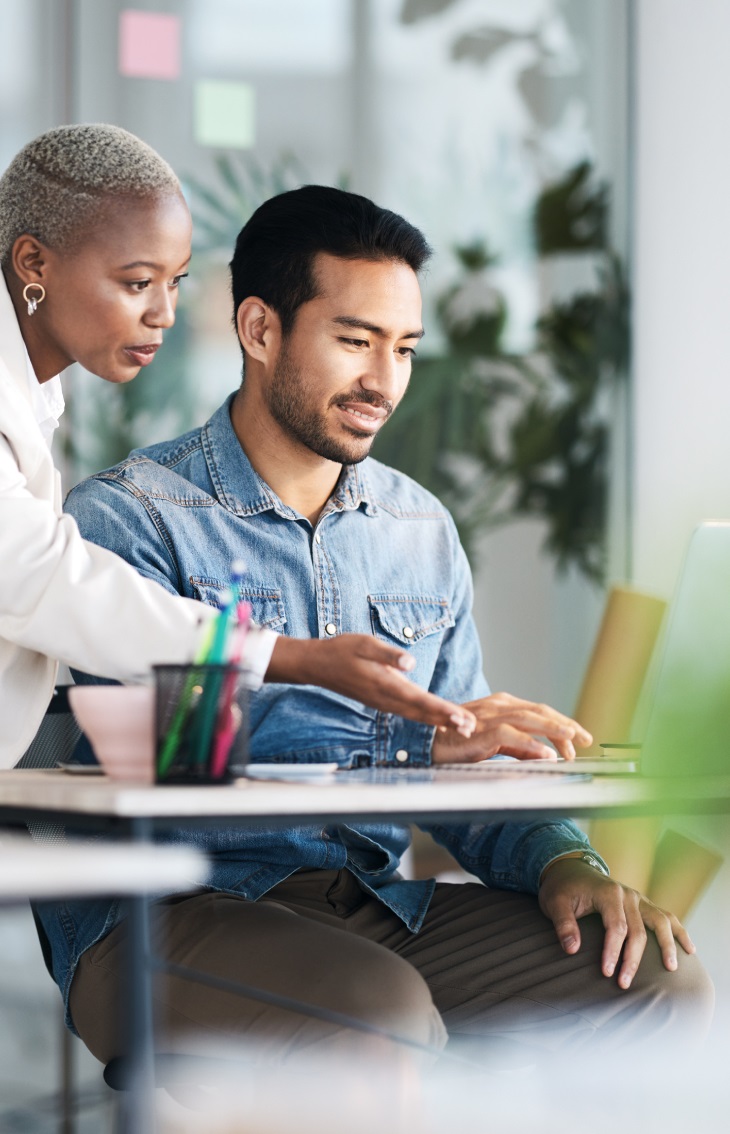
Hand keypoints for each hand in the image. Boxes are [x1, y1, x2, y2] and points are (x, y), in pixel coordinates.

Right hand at [266, 635, 475, 734]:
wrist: (317, 665)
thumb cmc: (341, 650)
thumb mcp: (364, 643)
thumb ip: (388, 653)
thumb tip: (410, 663)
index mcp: (385, 684)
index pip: (419, 700)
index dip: (442, 709)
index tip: (461, 717)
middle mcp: (386, 698)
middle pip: (422, 713)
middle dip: (447, 720)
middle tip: (471, 728)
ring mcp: (383, 702)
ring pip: (416, 715)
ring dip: (440, 721)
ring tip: (462, 727)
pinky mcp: (382, 701)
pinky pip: (408, 713)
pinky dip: (426, 718)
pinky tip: (438, 720)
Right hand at [431, 691, 591, 763]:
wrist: (426, 741)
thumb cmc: (457, 740)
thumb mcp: (494, 742)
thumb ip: (519, 746)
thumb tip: (546, 753)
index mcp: (503, 705)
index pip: (540, 711)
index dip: (561, 723)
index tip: (579, 738)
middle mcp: (500, 705)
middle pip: (540, 711)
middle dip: (566, 724)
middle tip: (585, 739)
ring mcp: (491, 716)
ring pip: (530, 718)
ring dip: (554, 729)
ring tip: (573, 739)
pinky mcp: (482, 731)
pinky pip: (511, 736)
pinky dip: (531, 745)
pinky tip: (547, 754)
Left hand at [538, 858, 695, 988]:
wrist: (570, 869)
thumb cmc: (562, 888)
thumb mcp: (555, 903)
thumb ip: (563, 924)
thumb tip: (572, 949)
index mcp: (608, 893)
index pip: (616, 927)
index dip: (613, 951)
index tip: (606, 972)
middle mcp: (627, 895)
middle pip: (638, 930)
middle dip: (633, 959)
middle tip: (624, 983)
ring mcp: (638, 898)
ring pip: (660, 922)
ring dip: (667, 945)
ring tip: (671, 967)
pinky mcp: (642, 904)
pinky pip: (665, 917)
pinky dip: (678, 932)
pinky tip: (688, 949)